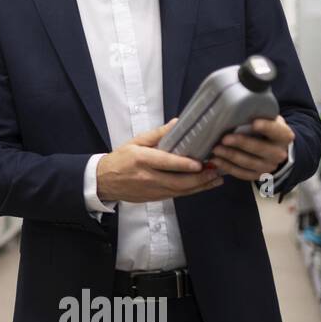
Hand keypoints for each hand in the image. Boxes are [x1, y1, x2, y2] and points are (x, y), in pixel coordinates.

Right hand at [96, 118, 223, 202]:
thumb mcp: (136, 142)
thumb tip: (177, 123)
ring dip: (200, 186)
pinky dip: (192, 191)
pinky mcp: (155, 198)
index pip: (165, 163)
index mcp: (141, 160)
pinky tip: (203, 185)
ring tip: (216, 179)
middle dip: (199, 178)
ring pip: (180, 191)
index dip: (184, 165)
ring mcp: (152, 190)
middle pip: (177, 181)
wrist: (104, 181)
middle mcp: (147, 177)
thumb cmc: (121, 159)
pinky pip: (177, 195)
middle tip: (215, 171)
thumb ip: (158, 134)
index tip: (200, 163)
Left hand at [208, 116, 293, 181]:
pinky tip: (216, 160)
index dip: (266, 127)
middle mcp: (279, 153)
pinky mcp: (258, 176)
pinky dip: (227, 167)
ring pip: (249, 163)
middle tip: (225, 138)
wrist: (276, 149)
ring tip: (216, 149)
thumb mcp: (270, 120)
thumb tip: (242, 100)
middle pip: (260, 149)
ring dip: (230, 156)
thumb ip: (261, 114)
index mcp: (284, 136)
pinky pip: (242, 174)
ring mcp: (269, 166)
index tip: (254, 123)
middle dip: (241, 143)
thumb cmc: (267, 130)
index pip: (276, 131)